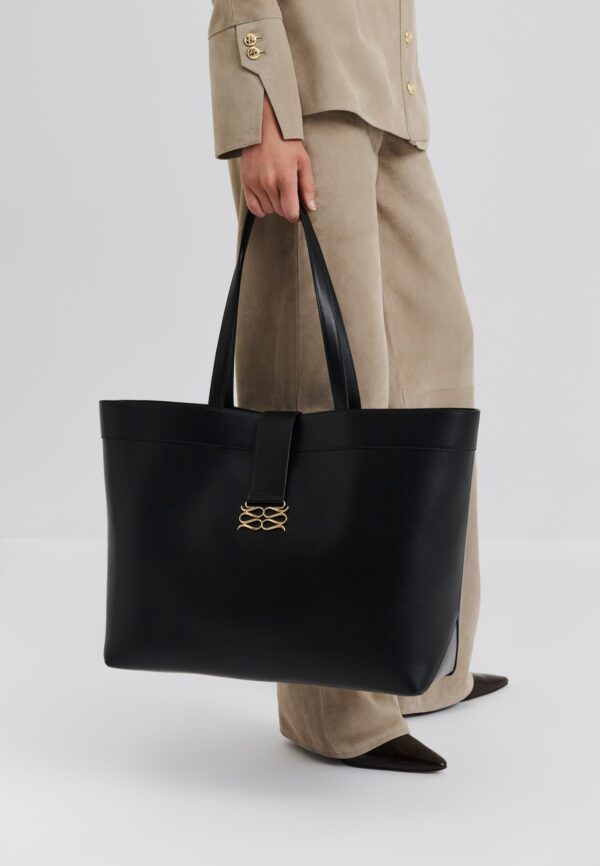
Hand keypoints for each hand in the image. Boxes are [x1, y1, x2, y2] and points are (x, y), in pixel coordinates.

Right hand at [240, 96, 315, 221]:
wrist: (264, 127)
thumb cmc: (286, 142)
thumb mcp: (303, 161)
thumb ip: (307, 187)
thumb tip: (310, 208)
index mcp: (285, 178)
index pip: (290, 211)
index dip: (296, 215)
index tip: (298, 211)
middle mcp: (269, 183)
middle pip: (280, 211)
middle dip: (287, 206)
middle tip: (289, 193)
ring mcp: (255, 183)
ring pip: (268, 210)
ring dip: (274, 205)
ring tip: (277, 190)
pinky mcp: (246, 182)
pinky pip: (253, 207)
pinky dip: (261, 208)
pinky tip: (267, 199)